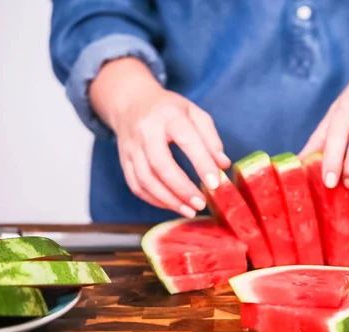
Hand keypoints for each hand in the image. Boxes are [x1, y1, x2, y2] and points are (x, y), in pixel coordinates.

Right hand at [90, 58, 229, 217]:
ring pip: (145, 179)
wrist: (132, 103)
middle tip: (201, 203)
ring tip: (189, 211)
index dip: (201, 162)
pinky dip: (154, 200)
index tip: (215, 183)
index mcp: (169, 116)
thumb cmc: (170, 110)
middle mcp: (146, 131)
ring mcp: (132, 147)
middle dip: (182, 188)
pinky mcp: (125, 161)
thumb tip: (223, 165)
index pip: (186, 139)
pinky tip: (172, 205)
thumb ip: (211, 139)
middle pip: (160, 164)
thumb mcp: (195, 113)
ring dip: (168, 199)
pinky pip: (136, 185)